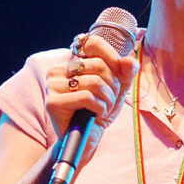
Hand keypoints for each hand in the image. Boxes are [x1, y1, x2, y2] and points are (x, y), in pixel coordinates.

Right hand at [45, 35, 138, 161]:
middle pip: (99, 65)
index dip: (112, 56)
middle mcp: (58, 70)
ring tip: (102, 109)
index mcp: (72, 62)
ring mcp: (53, 85)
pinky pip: (87, 97)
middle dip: (113, 86)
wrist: (86, 140)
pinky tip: (94, 115)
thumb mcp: (117, 88)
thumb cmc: (98, 111)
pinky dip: (99, 108)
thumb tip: (130, 61)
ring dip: (107, 100)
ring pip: (95, 82)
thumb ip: (125, 73)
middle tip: (108, 100)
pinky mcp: (53, 102)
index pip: (93, 43)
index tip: (119, 73)